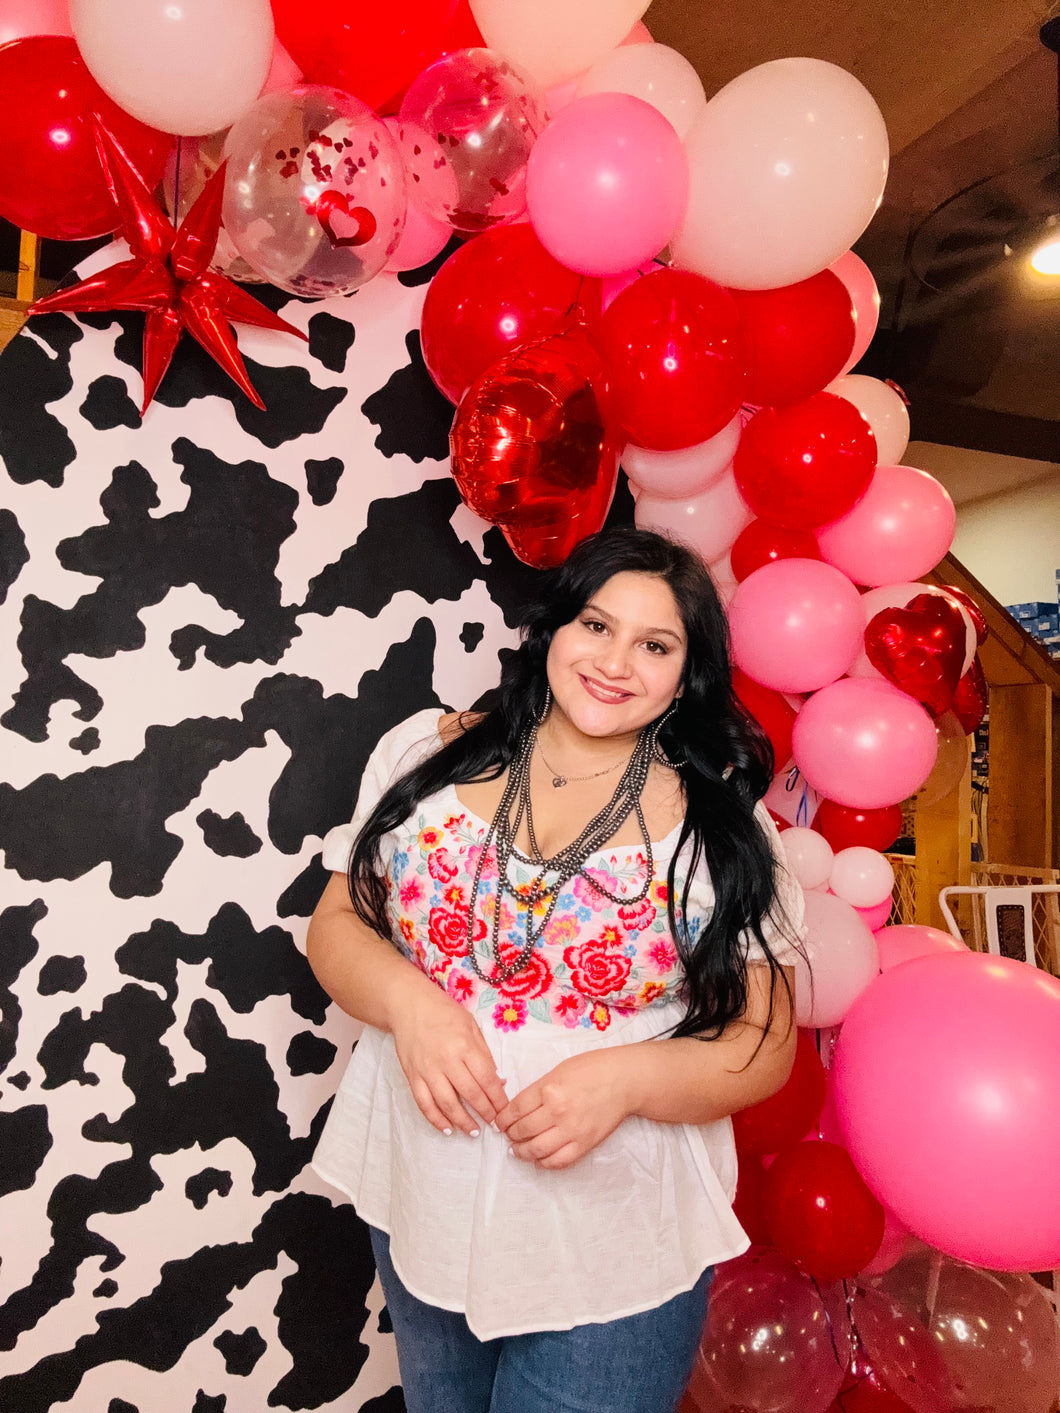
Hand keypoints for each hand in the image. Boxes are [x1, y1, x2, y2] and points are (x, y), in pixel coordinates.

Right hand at [390, 985, 507, 1137]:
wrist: (409, 1005)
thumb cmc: (444, 1012)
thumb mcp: (471, 1026)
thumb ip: (484, 1053)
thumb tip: (498, 1081)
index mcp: (465, 1045)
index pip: (486, 1078)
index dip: (498, 1098)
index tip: (505, 1110)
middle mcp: (446, 1060)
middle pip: (470, 1094)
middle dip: (485, 1112)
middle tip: (494, 1124)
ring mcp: (427, 1070)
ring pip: (447, 1103)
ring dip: (462, 1121)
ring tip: (473, 1131)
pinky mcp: (412, 1076)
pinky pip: (424, 1103)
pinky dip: (435, 1119)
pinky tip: (447, 1128)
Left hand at [496, 1049, 636, 1169]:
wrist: (624, 1080)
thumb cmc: (593, 1069)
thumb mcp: (558, 1070)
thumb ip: (538, 1089)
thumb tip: (518, 1108)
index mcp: (548, 1088)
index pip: (516, 1109)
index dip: (503, 1119)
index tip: (500, 1123)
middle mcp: (558, 1111)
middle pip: (523, 1130)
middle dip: (511, 1134)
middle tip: (508, 1135)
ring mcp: (572, 1130)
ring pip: (537, 1149)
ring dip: (522, 1152)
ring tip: (517, 1150)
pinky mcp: (585, 1143)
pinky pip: (559, 1160)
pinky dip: (545, 1163)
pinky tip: (538, 1159)